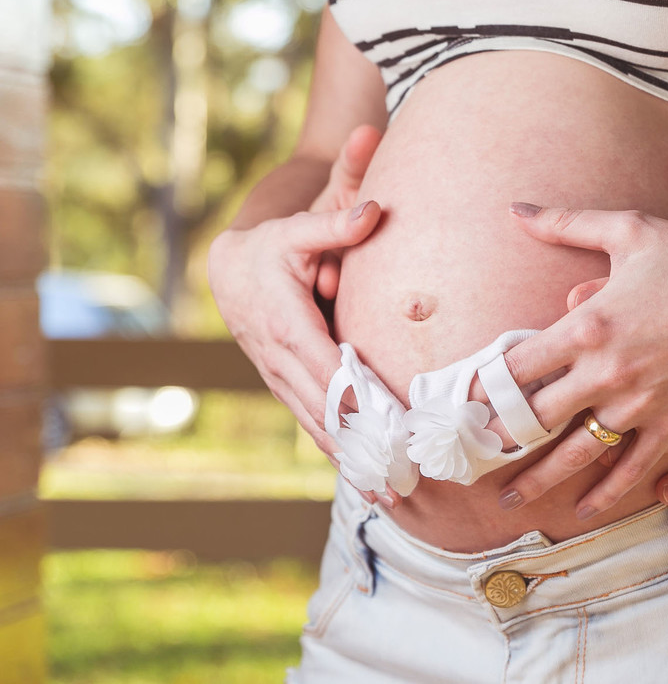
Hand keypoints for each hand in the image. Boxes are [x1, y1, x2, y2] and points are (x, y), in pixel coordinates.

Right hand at [208, 126, 385, 492]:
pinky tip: (362, 479)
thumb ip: (335, 224)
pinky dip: (336, 452)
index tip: (395, 427)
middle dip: (363, 445)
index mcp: (285, 322)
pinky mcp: (283, 386)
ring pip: (317, 425)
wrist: (227, 266)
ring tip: (388, 493)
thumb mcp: (298, 229)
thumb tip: (372, 211)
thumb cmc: (272, 245)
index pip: (328, 369)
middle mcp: (279, 358)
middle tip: (403, 480)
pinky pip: (311, 423)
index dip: (360, 400)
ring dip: (351, 460)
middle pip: (324, 409)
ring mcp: (278, 377)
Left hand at [498, 140, 667, 518]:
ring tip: (509, 498)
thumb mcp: (630, 229)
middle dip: (497, 439)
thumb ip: (567, 222)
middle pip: (535, 417)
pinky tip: (583, 509)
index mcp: (588, 324)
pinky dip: (606, 492)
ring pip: (575, 451)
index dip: (482, 387)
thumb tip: (517, 209)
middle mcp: (605, 372)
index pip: (516, 365)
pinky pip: (631, 467)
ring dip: (537, 477)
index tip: (459, 402)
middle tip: (469, 455)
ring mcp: (639, 404)